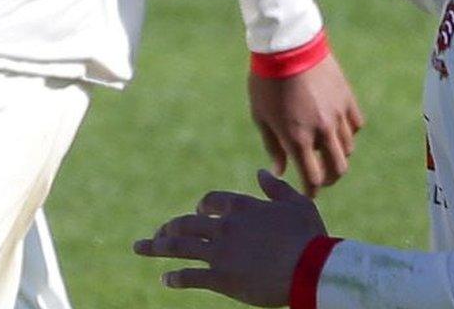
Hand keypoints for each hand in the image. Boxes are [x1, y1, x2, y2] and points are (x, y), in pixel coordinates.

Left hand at [134, 172, 328, 305]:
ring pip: (178, 247)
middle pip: (185, 223)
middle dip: (169, 228)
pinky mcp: (220, 278)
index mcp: (241, 207)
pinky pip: (189, 276)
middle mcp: (225, 226)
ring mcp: (219, 252)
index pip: (210, 201)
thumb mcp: (297, 205)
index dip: (201, 206)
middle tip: (158, 234)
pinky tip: (165, 280)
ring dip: (156, 247)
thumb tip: (261, 172)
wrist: (311, 269)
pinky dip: (174, 278)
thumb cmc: (310, 237)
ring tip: (142, 248)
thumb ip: (276, 189)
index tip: (198, 211)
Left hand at [248, 55, 364, 196]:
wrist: (287, 46)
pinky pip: (356, 125)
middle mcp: (322, 131)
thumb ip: (273, 146)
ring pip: (348, 148)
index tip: (307, 194)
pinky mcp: (347, 98)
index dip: (311, 191)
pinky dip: (348, 132)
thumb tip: (279, 171)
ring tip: (326, 153)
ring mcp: (337, 114)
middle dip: (329, 179)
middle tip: (321, 178)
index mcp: (298, 138)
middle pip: (337, 169)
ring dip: (338, 156)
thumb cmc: (266, 82)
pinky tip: (337, 129)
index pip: (312, 177)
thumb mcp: (261, 116)